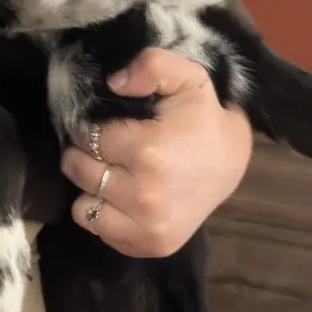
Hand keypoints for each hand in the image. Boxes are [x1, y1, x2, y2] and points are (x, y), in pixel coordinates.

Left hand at [61, 48, 253, 256]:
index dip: (92, 128)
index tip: (110, 127)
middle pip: (78, 170)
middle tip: (112, 149)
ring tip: (116, 174)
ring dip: (92, 187)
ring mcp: (147, 227)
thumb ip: (151, 66)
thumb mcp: (188, 78)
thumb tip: (114, 83)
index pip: (86, 137)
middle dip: (87, 155)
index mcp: (149, 152)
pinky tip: (125, 198)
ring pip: (82, 205)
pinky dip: (104, 213)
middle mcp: (144, 195)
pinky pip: (98, 230)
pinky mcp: (150, 246)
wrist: (233, 164)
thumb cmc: (204, 119)